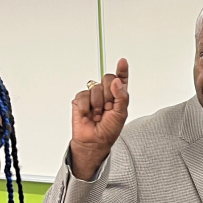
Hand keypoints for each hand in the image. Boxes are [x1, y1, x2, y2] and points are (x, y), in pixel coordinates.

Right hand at [69, 58, 128, 180]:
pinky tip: (88, 115)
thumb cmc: (109, 130)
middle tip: (107, 109)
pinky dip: (86, 107)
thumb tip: (117, 82)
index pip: (120, 79)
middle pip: (107, 79)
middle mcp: (105, 93)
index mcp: (117, 95)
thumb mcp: (121, 114)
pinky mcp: (80, 100)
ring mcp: (92, 96)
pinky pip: (83, 95)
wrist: (94, 141)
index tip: (122, 61)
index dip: (122, 70)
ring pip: (95, 88)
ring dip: (97, 105)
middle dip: (108, 94)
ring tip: (97, 115)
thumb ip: (121, 96)